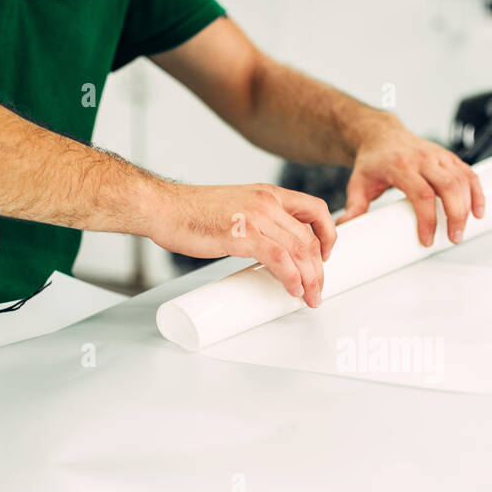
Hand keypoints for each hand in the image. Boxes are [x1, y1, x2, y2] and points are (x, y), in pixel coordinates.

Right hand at [153, 183, 336, 307]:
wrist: (162, 208)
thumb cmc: (191, 212)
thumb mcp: (236, 208)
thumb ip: (257, 223)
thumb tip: (271, 251)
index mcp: (268, 193)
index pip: (315, 209)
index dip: (328, 234)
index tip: (326, 256)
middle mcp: (267, 202)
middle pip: (310, 238)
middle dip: (319, 269)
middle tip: (318, 289)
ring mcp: (256, 217)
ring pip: (299, 250)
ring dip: (310, 279)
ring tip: (310, 297)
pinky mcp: (242, 235)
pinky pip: (279, 258)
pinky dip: (291, 277)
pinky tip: (293, 289)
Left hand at [340, 118, 485, 245]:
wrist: (381, 135)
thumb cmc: (372, 161)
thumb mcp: (358, 184)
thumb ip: (354, 208)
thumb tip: (346, 230)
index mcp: (400, 165)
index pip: (421, 193)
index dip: (428, 219)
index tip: (427, 239)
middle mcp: (423, 158)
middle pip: (448, 186)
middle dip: (455, 215)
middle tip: (454, 237)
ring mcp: (438, 156)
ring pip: (461, 179)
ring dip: (468, 206)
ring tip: (464, 228)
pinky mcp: (448, 157)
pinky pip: (468, 173)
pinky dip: (477, 191)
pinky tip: (479, 210)